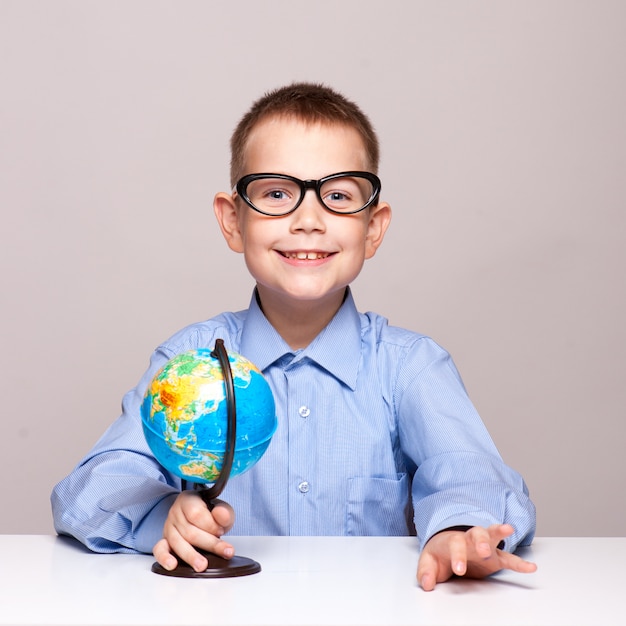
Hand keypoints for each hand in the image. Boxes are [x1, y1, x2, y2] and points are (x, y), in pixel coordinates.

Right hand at [153, 492, 235, 572]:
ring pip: (177, 543)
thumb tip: (222, 515)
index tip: (221, 531)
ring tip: (202, 565)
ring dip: (191, 556)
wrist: (198, 515)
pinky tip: (172, 565)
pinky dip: (165, 558)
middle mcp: (175, 512)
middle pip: (189, 531)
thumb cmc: (209, 512)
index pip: (196, 514)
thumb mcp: (220, 509)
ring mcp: (168, 528)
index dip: (211, 525)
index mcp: (188, 500)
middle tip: (225, 552)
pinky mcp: (164, 542)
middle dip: (209, 544)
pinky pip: (159, 550)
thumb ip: (224, 512)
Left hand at [417, 523, 536, 590]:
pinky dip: (519, 563)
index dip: (458, 556)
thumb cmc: (440, 553)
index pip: (455, 544)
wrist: (447, 546)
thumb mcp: (428, 561)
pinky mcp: (495, 558)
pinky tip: (530, 567)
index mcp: (453, 540)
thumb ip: (425, 571)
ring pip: (492, 536)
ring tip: (508, 529)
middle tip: (483, 551)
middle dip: (481, 541)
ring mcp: (484, 546)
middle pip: (476, 533)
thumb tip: (427, 583)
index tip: (459, 569)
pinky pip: (508, 559)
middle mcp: (470, 539)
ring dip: (499, 533)